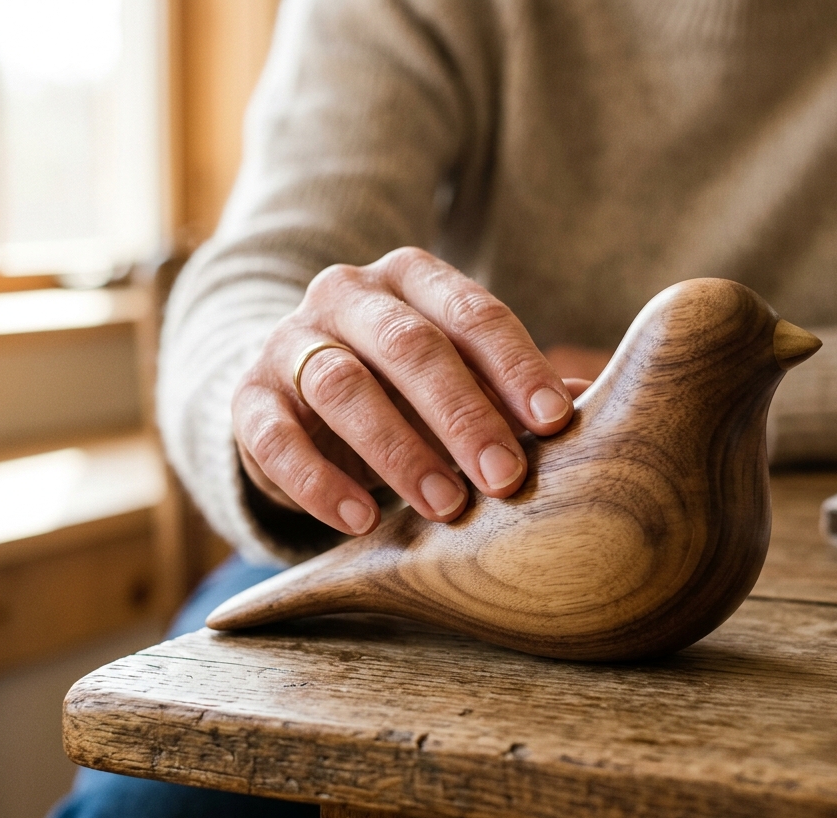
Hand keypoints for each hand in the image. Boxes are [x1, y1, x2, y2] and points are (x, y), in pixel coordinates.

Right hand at [232, 247, 580, 535]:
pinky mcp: (247, 399)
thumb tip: (589, 406)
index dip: (515, 365)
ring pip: (341, 385)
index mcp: (413, 278)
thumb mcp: (457, 373)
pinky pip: (275, 437)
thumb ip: (511, 387)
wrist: (294, 390)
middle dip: (462, 412)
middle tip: (505, 477)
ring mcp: (290, 342)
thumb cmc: (402, 383)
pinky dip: (318, 482)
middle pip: (409, 344)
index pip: (472, 312)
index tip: (554, 421)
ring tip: (446, 506)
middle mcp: (347, 295)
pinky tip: (360, 520)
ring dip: (399, 450)